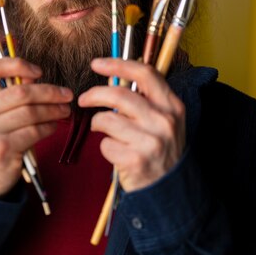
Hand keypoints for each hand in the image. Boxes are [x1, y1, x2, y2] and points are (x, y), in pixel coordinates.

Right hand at [0, 58, 72, 194]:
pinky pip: (33, 132)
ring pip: (31, 112)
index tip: (38, 72)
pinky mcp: (2, 149)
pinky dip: (48, 127)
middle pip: (20, 92)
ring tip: (64, 110)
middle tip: (66, 94)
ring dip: (53, 110)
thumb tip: (32, 77)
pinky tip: (53, 126)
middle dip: (49, 91)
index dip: (18, 65)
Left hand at [78, 58, 185, 191]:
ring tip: (102, 130)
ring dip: (97, 124)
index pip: (145, 73)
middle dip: (94, 94)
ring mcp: (151, 141)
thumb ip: (143, 100)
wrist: (168, 190)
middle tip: (83, 99)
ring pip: (107, 119)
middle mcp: (164, 121)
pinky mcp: (136, 160)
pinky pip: (105, 144)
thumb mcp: (161, 121)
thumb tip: (112, 78)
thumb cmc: (158, 150)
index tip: (97, 64)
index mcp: (172, 106)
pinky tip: (116, 152)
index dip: (118, 65)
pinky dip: (104, 147)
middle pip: (119, 94)